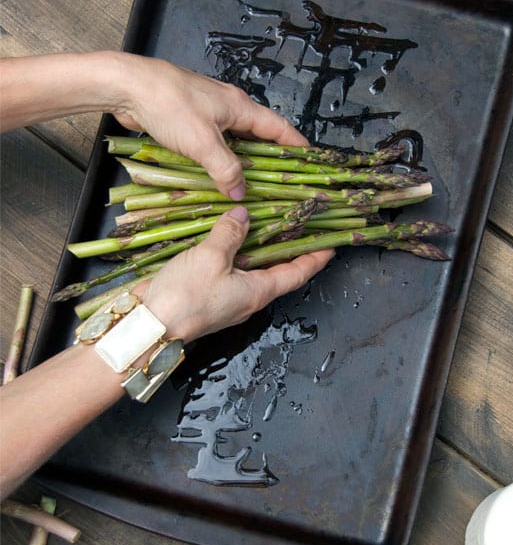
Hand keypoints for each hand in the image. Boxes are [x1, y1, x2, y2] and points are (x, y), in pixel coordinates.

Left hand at [112, 54, 307, 199]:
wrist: (128, 86)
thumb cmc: (169, 105)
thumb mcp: (203, 142)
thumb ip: (226, 170)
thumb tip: (240, 192)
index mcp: (240, 107)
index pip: (279, 129)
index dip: (296, 146)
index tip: (310, 162)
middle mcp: (228, 108)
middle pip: (258, 137)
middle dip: (269, 160)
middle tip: (279, 185)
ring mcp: (207, 114)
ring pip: (233, 143)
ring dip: (240, 164)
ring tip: (248, 188)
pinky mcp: (188, 122)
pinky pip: (211, 146)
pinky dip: (216, 162)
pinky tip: (214, 179)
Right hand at [135, 206, 333, 343]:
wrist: (148, 327)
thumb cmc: (184, 299)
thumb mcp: (210, 258)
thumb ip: (229, 234)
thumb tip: (243, 216)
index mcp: (257, 292)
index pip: (297, 274)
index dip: (315, 258)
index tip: (331, 246)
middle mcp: (247, 298)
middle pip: (277, 271)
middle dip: (289, 249)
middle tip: (299, 226)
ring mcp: (226, 298)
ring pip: (250, 269)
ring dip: (258, 247)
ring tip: (265, 222)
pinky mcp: (207, 294)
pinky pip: (228, 270)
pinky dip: (233, 251)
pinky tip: (225, 235)